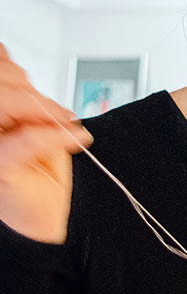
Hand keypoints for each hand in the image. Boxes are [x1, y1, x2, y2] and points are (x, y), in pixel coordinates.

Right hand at [0, 44, 91, 242]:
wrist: (41, 220)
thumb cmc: (36, 177)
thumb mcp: (35, 130)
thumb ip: (28, 103)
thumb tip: (23, 76)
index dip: (13, 73)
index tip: (37, 88)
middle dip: (29, 90)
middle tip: (59, 113)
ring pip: (4, 103)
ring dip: (41, 109)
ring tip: (65, 125)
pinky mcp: (1, 166)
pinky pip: (26, 140)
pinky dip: (53, 136)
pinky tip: (73, 138)